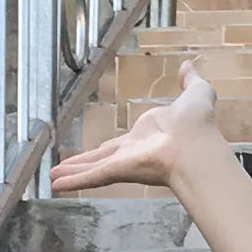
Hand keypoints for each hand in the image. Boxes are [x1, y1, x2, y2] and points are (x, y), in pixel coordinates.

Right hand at [52, 62, 221, 201]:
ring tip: (52, 179)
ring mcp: (125, 162)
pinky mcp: (120, 170)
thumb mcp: (196, 93)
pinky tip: (56, 185)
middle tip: (64, 168)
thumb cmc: (198, 125)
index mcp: (147, 135)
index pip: (120, 143)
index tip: (98, 151)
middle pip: (101, 158)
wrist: (197, 146)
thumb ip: (190, 82)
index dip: (107, 148)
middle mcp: (133, 152)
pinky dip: (74, 180)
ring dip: (72, 173)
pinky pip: (93, 176)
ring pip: (93, 168)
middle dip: (82, 162)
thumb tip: (188, 66)